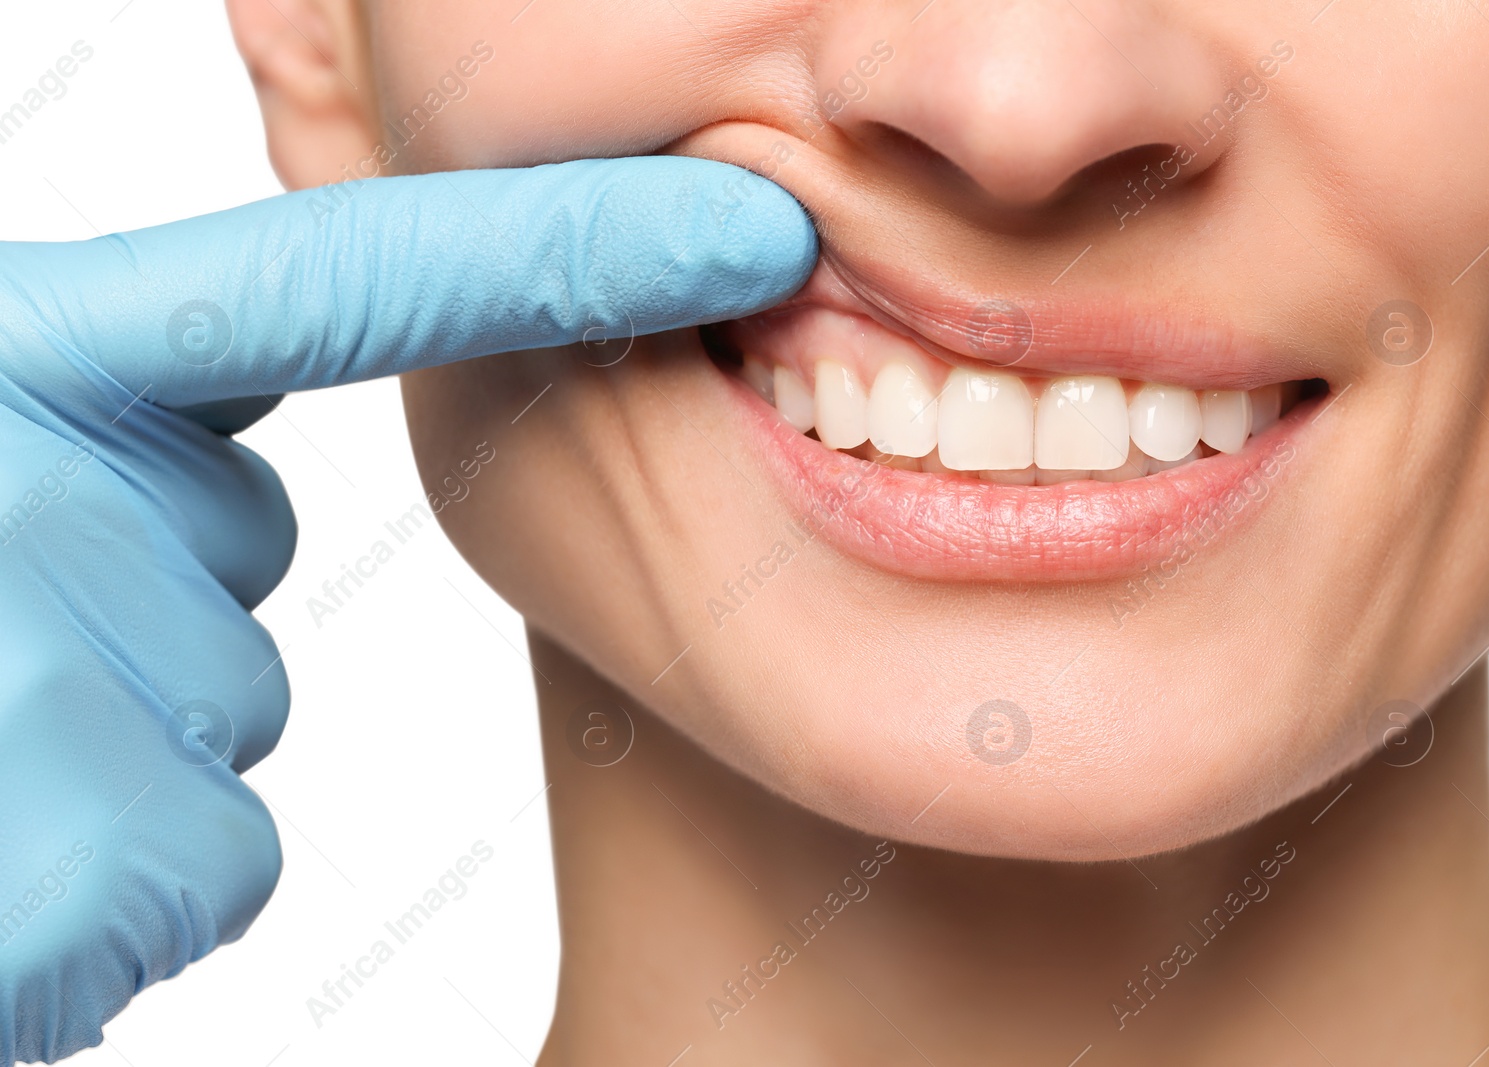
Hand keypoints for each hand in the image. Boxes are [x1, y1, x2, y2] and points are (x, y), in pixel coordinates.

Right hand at [0, 157, 814, 1063]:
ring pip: (216, 717)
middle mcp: (23, 464)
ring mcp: (34, 660)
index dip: (564, 253)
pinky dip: (87, 899)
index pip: (351, 280)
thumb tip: (210, 457)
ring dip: (90, 764)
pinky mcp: (60, 862)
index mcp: (21, 349)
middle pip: (239, 563)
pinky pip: (192, 860)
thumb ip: (81, 409)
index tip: (751, 230)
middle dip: (122, 628)